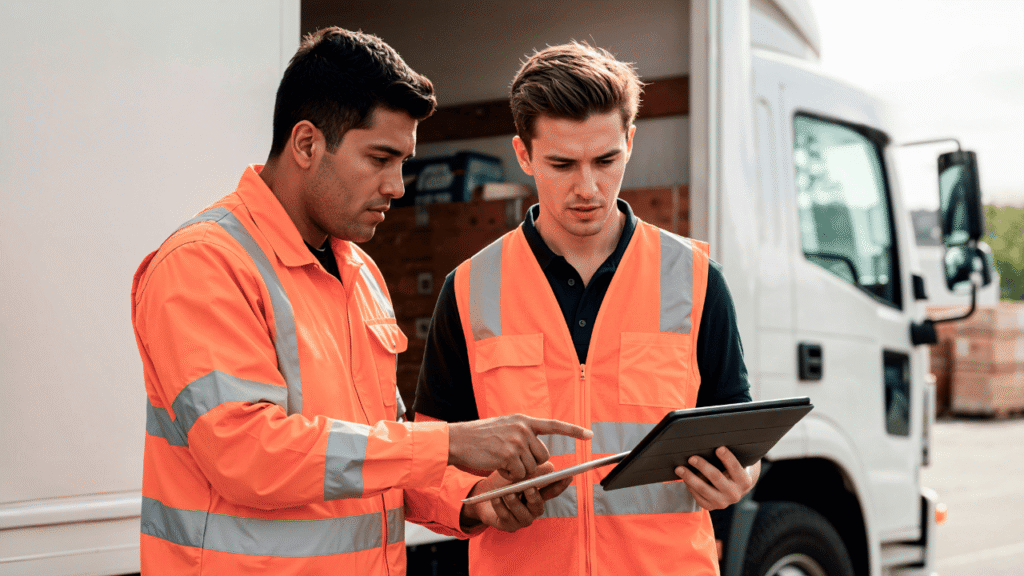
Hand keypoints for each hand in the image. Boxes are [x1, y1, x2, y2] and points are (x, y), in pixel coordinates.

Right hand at [448, 414, 591, 480]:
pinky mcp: (509, 455)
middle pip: (543, 457)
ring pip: (531, 468)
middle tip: (513, 462)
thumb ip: (523, 437)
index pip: (554, 424)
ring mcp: (516, 441)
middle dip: (532, 465)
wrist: (457, 440)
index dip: (573, 430)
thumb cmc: (479, 437)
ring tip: (501, 462)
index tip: (589, 435)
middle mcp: (523, 428)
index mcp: (523, 420)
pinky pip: (519, 475)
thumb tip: (542, 459)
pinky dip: (510, 477)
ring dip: (518, 472)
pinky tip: (497, 467)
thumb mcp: (504, 429)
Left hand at [460, 462, 572, 532]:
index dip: (561, 485)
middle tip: (529, 487)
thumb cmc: (501, 483)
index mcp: (538, 495)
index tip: (568, 476)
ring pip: (522, 514)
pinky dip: (500, 507)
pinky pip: (506, 518)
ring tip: (507, 493)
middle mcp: (532, 509)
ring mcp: (522, 519)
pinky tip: (495, 498)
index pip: (552, 491)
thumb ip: (533, 471)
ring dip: (515, 502)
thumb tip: (550, 467)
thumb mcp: (516, 474)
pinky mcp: (509, 526)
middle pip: (538, 505)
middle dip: (534, 497)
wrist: (481, 496)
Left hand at [674, 447, 759, 510]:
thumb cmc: (732, 470)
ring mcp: (723, 502)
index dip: (728, 458)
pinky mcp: (711, 506)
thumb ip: (728, 456)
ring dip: (690, 477)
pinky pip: (698, 496)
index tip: (719, 448)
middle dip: (703, 466)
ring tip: (679, 468)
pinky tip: (684, 477)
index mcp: (744, 481)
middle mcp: (735, 494)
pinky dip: (689, 486)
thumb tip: (711, 442)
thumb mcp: (737, 463)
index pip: (735, 468)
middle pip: (716, 478)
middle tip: (692, 458)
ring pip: (703, 489)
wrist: (734, 489)